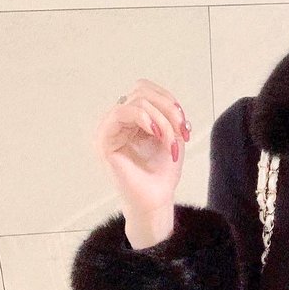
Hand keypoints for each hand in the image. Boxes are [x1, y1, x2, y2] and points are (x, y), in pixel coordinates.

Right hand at [95, 79, 190, 214]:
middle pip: (141, 90)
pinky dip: (144, 119)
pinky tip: (157, 134)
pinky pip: (121, 113)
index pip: (145, 89)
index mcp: (130, 119)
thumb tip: (169, 101)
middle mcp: (116, 121)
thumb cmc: (162, 172)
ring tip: (171, 141)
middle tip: (182, 131)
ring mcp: (107, 129)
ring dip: (161, 119)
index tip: (184, 124)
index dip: (168, 99)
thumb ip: (168, 114)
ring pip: (136, 101)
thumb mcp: (172, 135)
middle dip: (168, 108)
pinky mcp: (104, 140)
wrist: (156, 199)